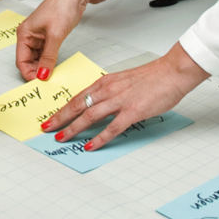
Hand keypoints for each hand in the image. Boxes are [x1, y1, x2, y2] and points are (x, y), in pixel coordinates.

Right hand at [15, 0, 87, 81]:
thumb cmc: (61, 7)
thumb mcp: (55, 36)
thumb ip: (48, 57)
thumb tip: (42, 75)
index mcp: (24, 34)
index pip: (21, 60)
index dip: (28, 73)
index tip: (38, 84)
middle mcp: (29, 35)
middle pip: (28, 60)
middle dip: (35, 71)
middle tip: (47, 82)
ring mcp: (39, 36)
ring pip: (37, 58)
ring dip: (42, 67)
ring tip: (52, 76)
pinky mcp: (49, 36)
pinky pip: (45, 53)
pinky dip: (49, 61)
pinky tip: (55, 67)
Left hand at [41, 44, 209, 151]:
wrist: (171, 72)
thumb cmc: (152, 77)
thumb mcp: (124, 81)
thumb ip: (110, 92)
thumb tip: (99, 104)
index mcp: (105, 82)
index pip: (77, 97)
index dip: (62, 109)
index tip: (51, 118)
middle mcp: (108, 90)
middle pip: (78, 106)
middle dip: (60, 119)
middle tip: (47, 128)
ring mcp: (119, 101)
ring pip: (89, 116)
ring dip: (73, 128)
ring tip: (62, 138)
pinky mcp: (132, 111)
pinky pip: (112, 127)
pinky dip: (99, 138)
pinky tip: (90, 145)